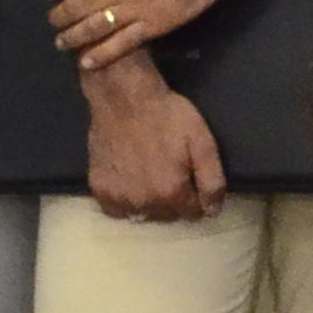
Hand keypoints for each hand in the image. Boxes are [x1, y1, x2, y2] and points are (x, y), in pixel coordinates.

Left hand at [46, 0, 255, 72]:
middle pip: (79, 5)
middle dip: (60, 16)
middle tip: (52, 21)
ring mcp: (138, 8)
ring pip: (97, 27)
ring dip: (74, 37)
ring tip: (61, 42)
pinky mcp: (157, 24)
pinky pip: (124, 43)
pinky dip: (103, 54)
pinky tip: (88, 61)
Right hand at [85, 70, 226, 223]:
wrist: (124, 97)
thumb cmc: (167, 117)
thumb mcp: (202, 144)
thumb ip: (212, 182)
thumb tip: (212, 212)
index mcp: (171, 193)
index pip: (193, 214)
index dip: (195, 196)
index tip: (190, 176)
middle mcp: (144, 202)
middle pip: (168, 215)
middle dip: (173, 199)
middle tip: (168, 170)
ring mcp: (118, 197)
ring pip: (143, 214)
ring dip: (149, 201)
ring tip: (148, 174)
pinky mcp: (99, 188)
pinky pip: (116, 209)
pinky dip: (124, 200)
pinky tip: (129, 180)